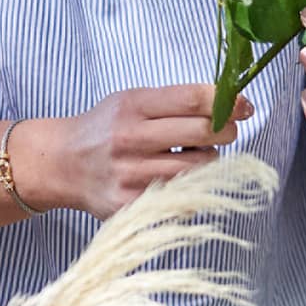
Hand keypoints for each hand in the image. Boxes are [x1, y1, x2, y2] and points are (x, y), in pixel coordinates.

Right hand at [48, 85, 252, 219]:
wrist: (62, 163)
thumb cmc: (104, 129)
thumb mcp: (129, 102)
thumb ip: (173, 103)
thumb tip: (231, 106)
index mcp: (130, 107)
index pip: (191, 99)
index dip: (226, 101)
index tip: (243, 105)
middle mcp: (129, 139)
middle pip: (205, 133)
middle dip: (226, 131)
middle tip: (224, 131)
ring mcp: (131, 175)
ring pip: (202, 168)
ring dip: (208, 161)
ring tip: (191, 156)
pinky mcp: (132, 206)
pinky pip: (185, 197)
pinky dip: (191, 187)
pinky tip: (176, 178)